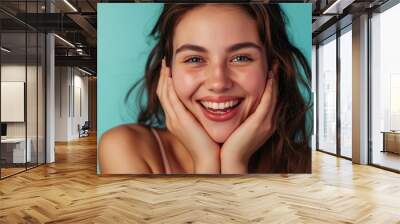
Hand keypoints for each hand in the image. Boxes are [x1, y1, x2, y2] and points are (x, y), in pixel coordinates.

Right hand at [156, 58, 219, 173]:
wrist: (211, 160)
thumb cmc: (212, 145)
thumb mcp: (204, 127)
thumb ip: (203, 116)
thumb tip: (209, 105)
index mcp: (177, 121)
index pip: (168, 97)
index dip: (168, 83)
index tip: (172, 70)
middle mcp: (172, 119)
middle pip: (162, 92)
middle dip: (164, 76)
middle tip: (166, 62)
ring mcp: (174, 119)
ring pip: (164, 93)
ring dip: (165, 77)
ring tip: (167, 63)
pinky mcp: (179, 119)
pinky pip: (170, 97)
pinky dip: (170, 84)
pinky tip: (172, 74)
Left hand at [220, 65, 278, 173]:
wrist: (230, 161)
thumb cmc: (230, 147)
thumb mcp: (238, 128)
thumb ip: (240, 117)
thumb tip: (233, 106)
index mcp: (263, 124)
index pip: (270, 100)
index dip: (271, 85)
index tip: (269, 72)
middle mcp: (268, 122)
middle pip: (275, 96)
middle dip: (275, 79)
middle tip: (274, 64)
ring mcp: (266, 123)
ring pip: (274, 96)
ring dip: (274, 80)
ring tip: (273, 66)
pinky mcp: (260, 122)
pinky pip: (268, 101)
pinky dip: (270, 88)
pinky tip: (269, 77)